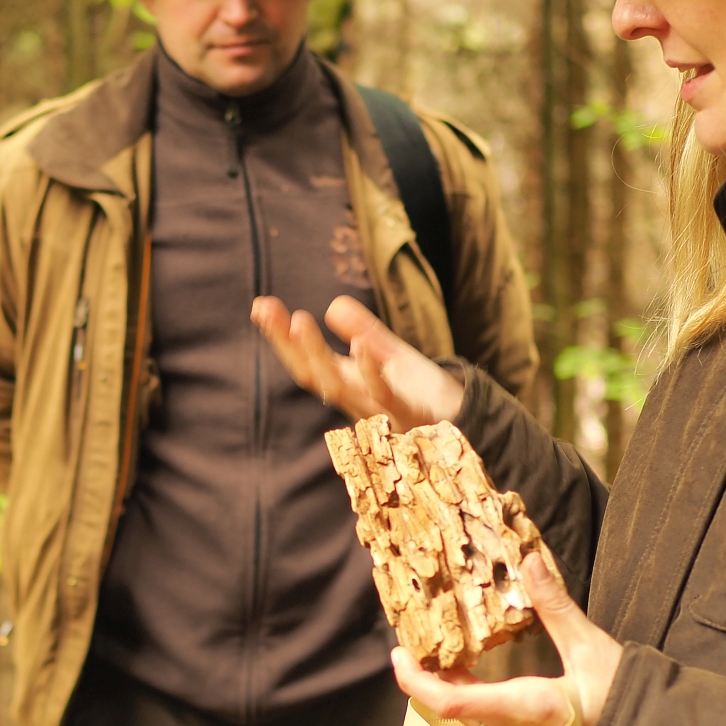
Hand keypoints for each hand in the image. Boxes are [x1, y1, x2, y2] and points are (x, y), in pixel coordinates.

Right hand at [251, 294, 463, 427]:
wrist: (465, 420)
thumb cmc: (423, 390)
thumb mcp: (391, 355)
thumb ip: (365, 331)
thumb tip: (333, 306)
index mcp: (348, 384)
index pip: (305, 362)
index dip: (280, 337)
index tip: (260, 306)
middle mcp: (356, 400)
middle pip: (312, 376)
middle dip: (288, 345)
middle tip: (267, 310)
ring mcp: (380, 411)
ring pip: (339, 388)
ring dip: (316, 356)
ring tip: (300, 321)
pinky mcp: (410, 414)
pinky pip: (385, 396)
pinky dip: (371, 372)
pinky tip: (361, 345)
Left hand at [391, 552, 623, 725]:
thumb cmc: (627, 701)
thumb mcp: (591, 649)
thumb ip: (556, 606)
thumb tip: (528, 561)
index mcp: (527, 708)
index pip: (451, 703)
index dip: (416, 681)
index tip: (399, 655)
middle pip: (450, 719)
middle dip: (430, 688)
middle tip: (420, 657)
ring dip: (446, 720)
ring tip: (438, 692)